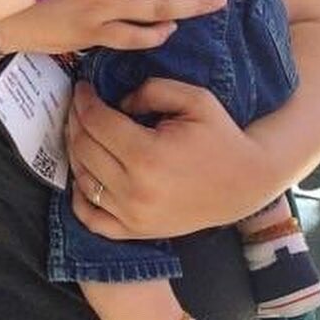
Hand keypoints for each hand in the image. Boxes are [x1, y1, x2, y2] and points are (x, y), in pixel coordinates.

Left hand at [65, 79, 267, 239]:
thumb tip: (117, 103)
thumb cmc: (221, 136)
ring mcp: (132, 216)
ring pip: (82, 179)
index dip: (84, 101)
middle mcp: (134, 190)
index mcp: (147, 155)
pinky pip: (90, 218)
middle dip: (75, 121)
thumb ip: (150, 90)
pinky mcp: (135, 232)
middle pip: (83, 149)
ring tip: (82, 131)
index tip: (83, 87)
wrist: (245, 184)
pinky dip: (79, 196)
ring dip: (75, 151)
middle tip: (79, 105)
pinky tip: (84, 173)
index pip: (96, 123)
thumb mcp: (194, 99)